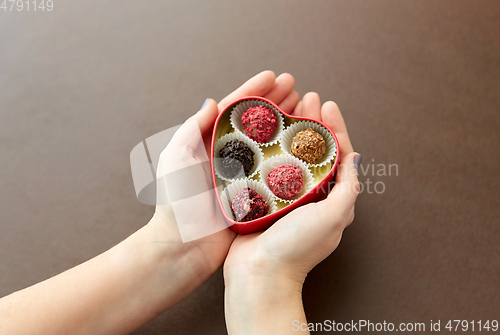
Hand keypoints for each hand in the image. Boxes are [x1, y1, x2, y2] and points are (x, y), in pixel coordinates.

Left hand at [149, 70, 300, 280]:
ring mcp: (244, 175)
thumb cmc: (175, 202)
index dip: (254, 91)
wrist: (183, 245)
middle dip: (276, 102)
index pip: (235, 110)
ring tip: (304, 109)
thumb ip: (192, 128)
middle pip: (257, 122)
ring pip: (270, 143)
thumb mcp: (175, 158)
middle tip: (296, 88)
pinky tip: (303, 146)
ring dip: (286, 124)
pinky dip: (290, 156)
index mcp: (208, 143)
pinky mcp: (256, 195)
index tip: (273, 76)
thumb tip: (213, 101)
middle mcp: (228, 156)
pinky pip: (276, 171)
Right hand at [224, 93, 360, 333]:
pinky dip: (270, 149)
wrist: (257, 276)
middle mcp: (311, 197)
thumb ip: (348, 188)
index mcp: (332, 200)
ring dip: (291, 132)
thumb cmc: (296, 248)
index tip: (327, 105)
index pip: (339, 156)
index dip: (336, 129)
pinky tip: (264, 133)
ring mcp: (287, 198)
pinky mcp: (265, 200)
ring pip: (292, 156)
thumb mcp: (332, 217)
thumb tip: (356, 157)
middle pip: (315, 152)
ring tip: (287, 108)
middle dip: (313, 124)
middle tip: (307, 98)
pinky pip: (270, 169)